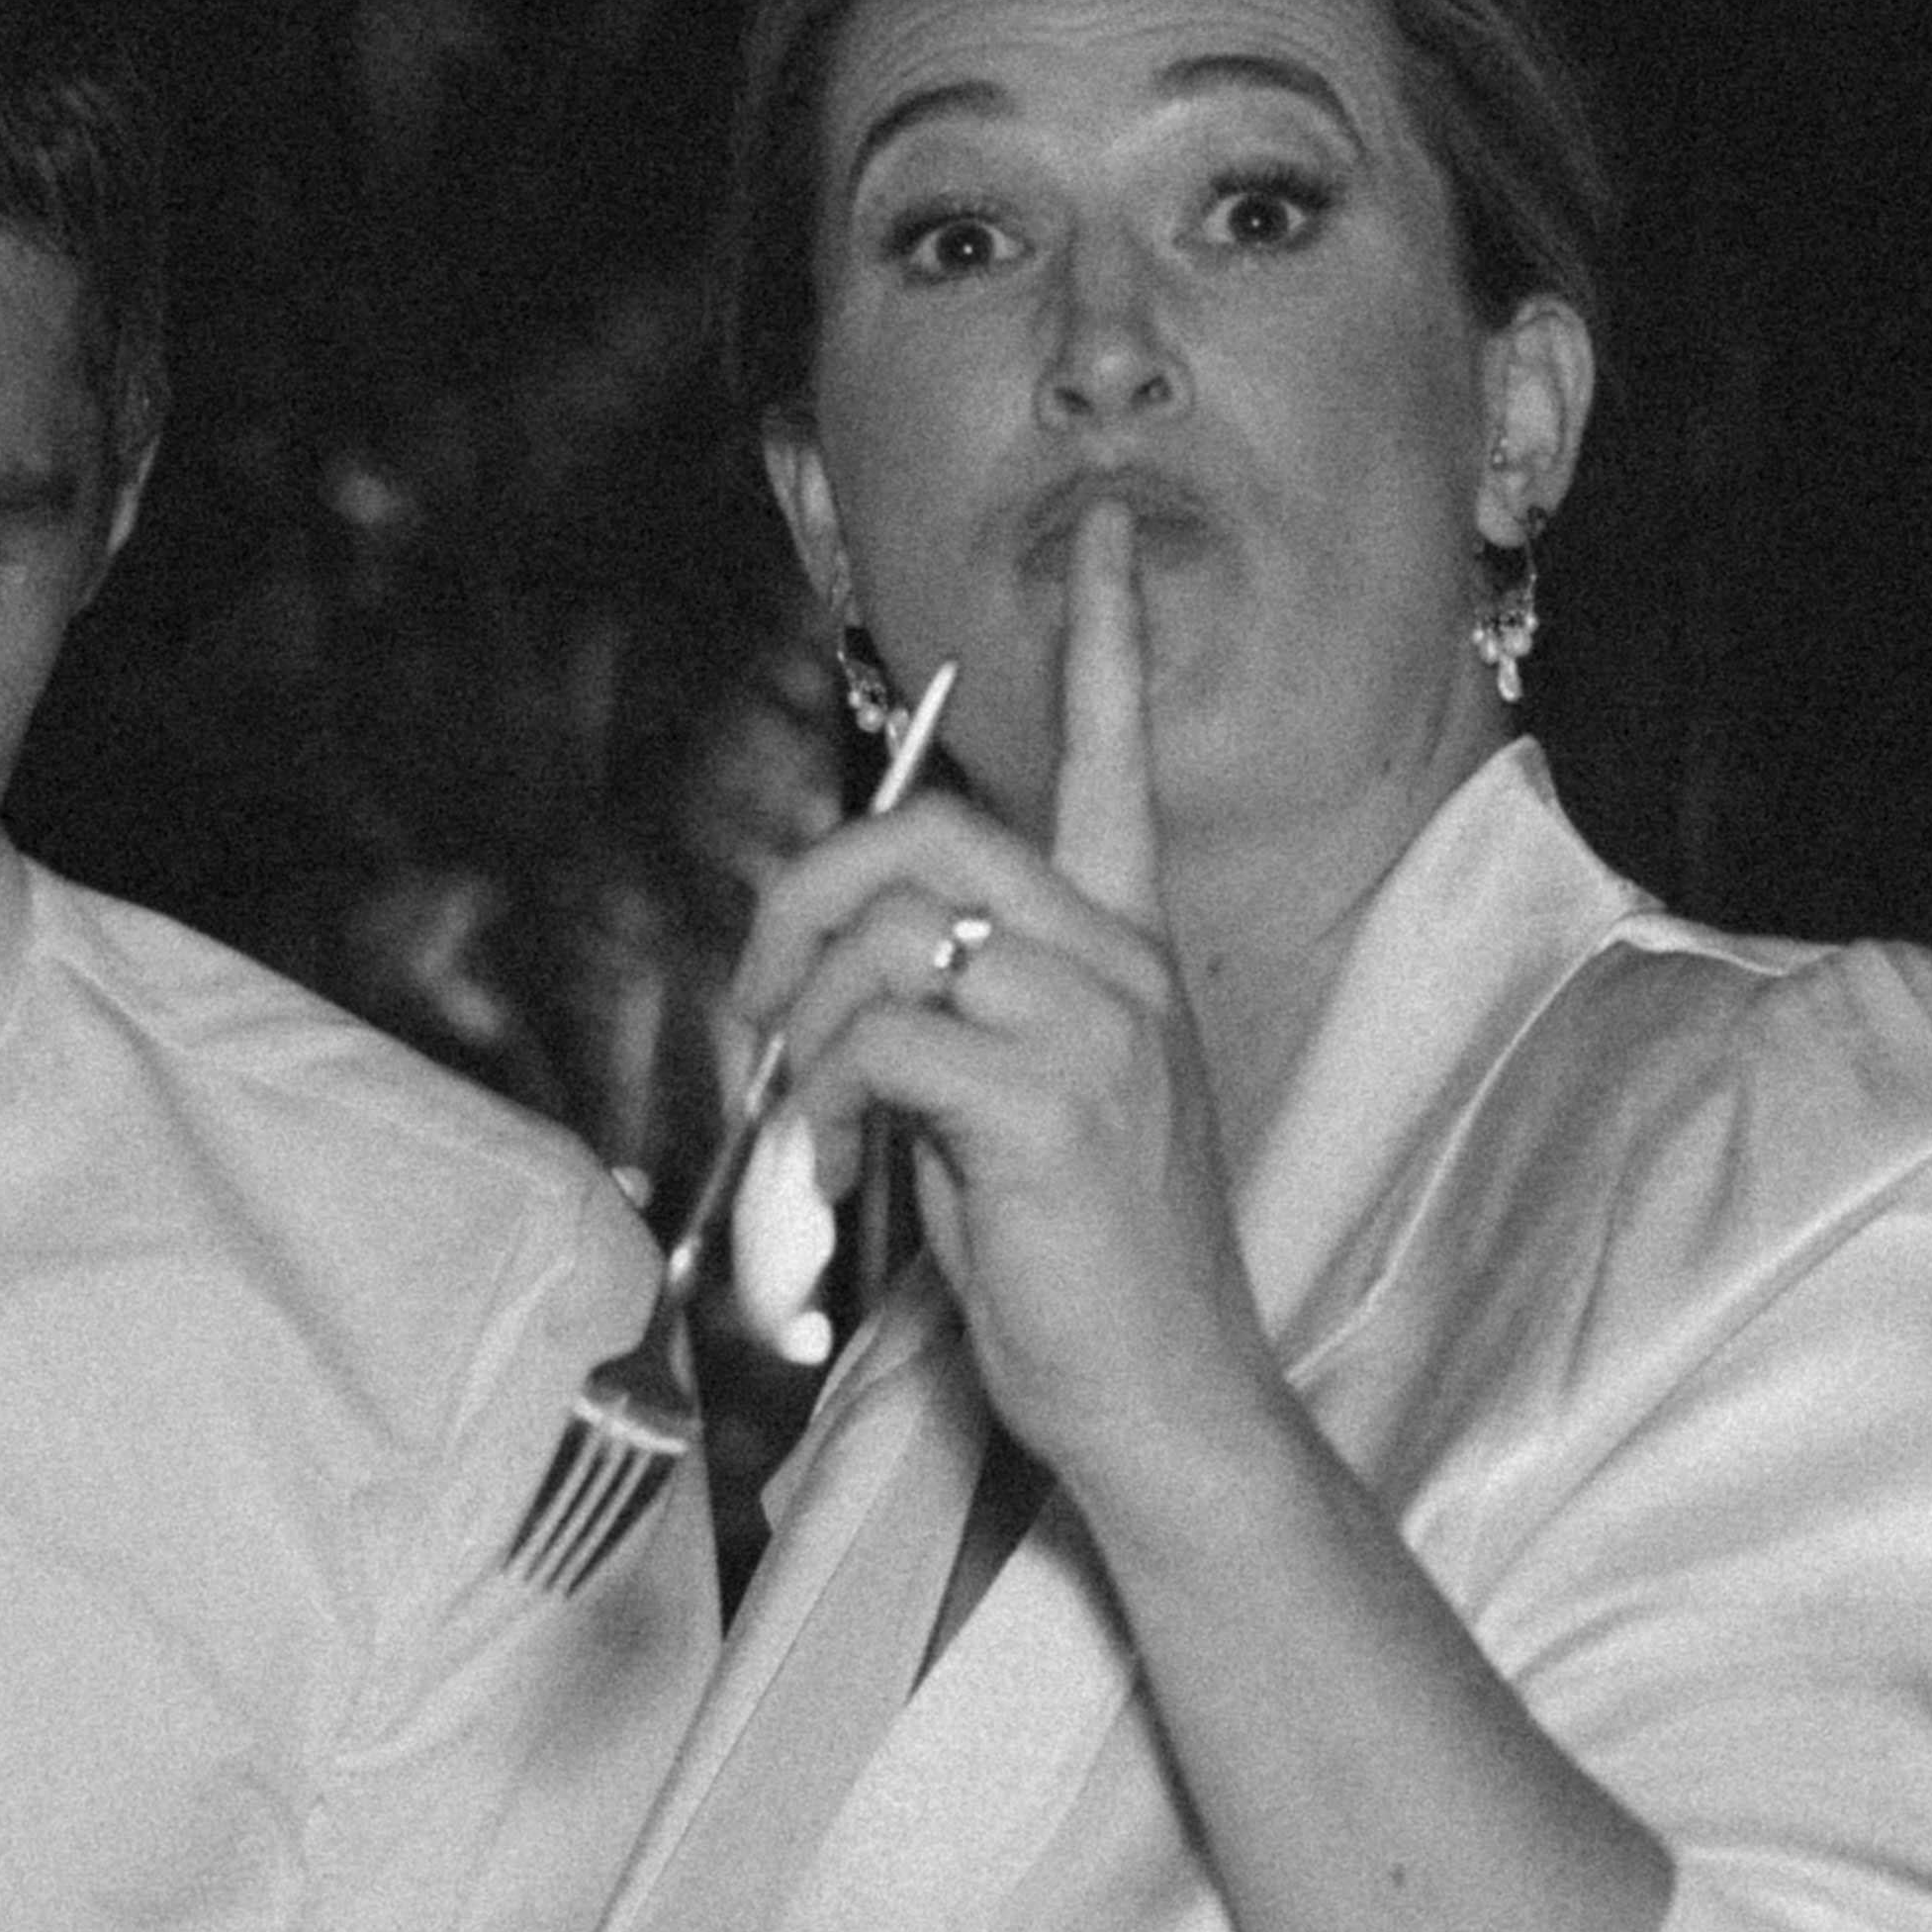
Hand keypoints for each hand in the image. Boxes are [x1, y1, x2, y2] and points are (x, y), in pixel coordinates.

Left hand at [736, 493, 1281, 1499]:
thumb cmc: (1081, 1269)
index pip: (1118, 764)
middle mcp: (1122, 964)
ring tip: (817, 1125)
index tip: (1100, 534)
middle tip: (765, 998)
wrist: (1166, 1398)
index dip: (1105, 643)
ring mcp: (1096, 1028)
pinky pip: (882, 1040)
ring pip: (890, 934)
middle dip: (807, 890)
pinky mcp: (1049, 1103)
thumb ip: (955, 1014)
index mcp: (1127, 952)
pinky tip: (845, 1166)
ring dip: (809, 1029)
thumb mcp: (1016, 1110)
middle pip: (930, 827)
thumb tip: (829, 977)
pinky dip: (827, 1102)